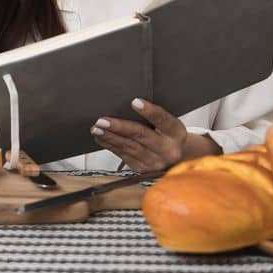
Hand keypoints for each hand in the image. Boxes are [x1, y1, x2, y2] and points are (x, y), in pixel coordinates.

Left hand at [90, 98, 218, 173]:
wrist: (174, 159)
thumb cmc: (166, 135)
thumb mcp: (168, 125)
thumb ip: (154, 117)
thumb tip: (128, 103)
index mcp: (176, 133)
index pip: (163, 120)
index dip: (150, 111)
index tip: (135, 102)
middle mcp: (168, 150)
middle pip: (141, 136)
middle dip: (119, 127)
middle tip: (103, 120)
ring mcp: (155, 162)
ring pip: (129, 147)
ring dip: (110, 137)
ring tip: (96, 128)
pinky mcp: (143, 170)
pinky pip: (123, 155)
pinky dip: (110, 145)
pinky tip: (100, 138)